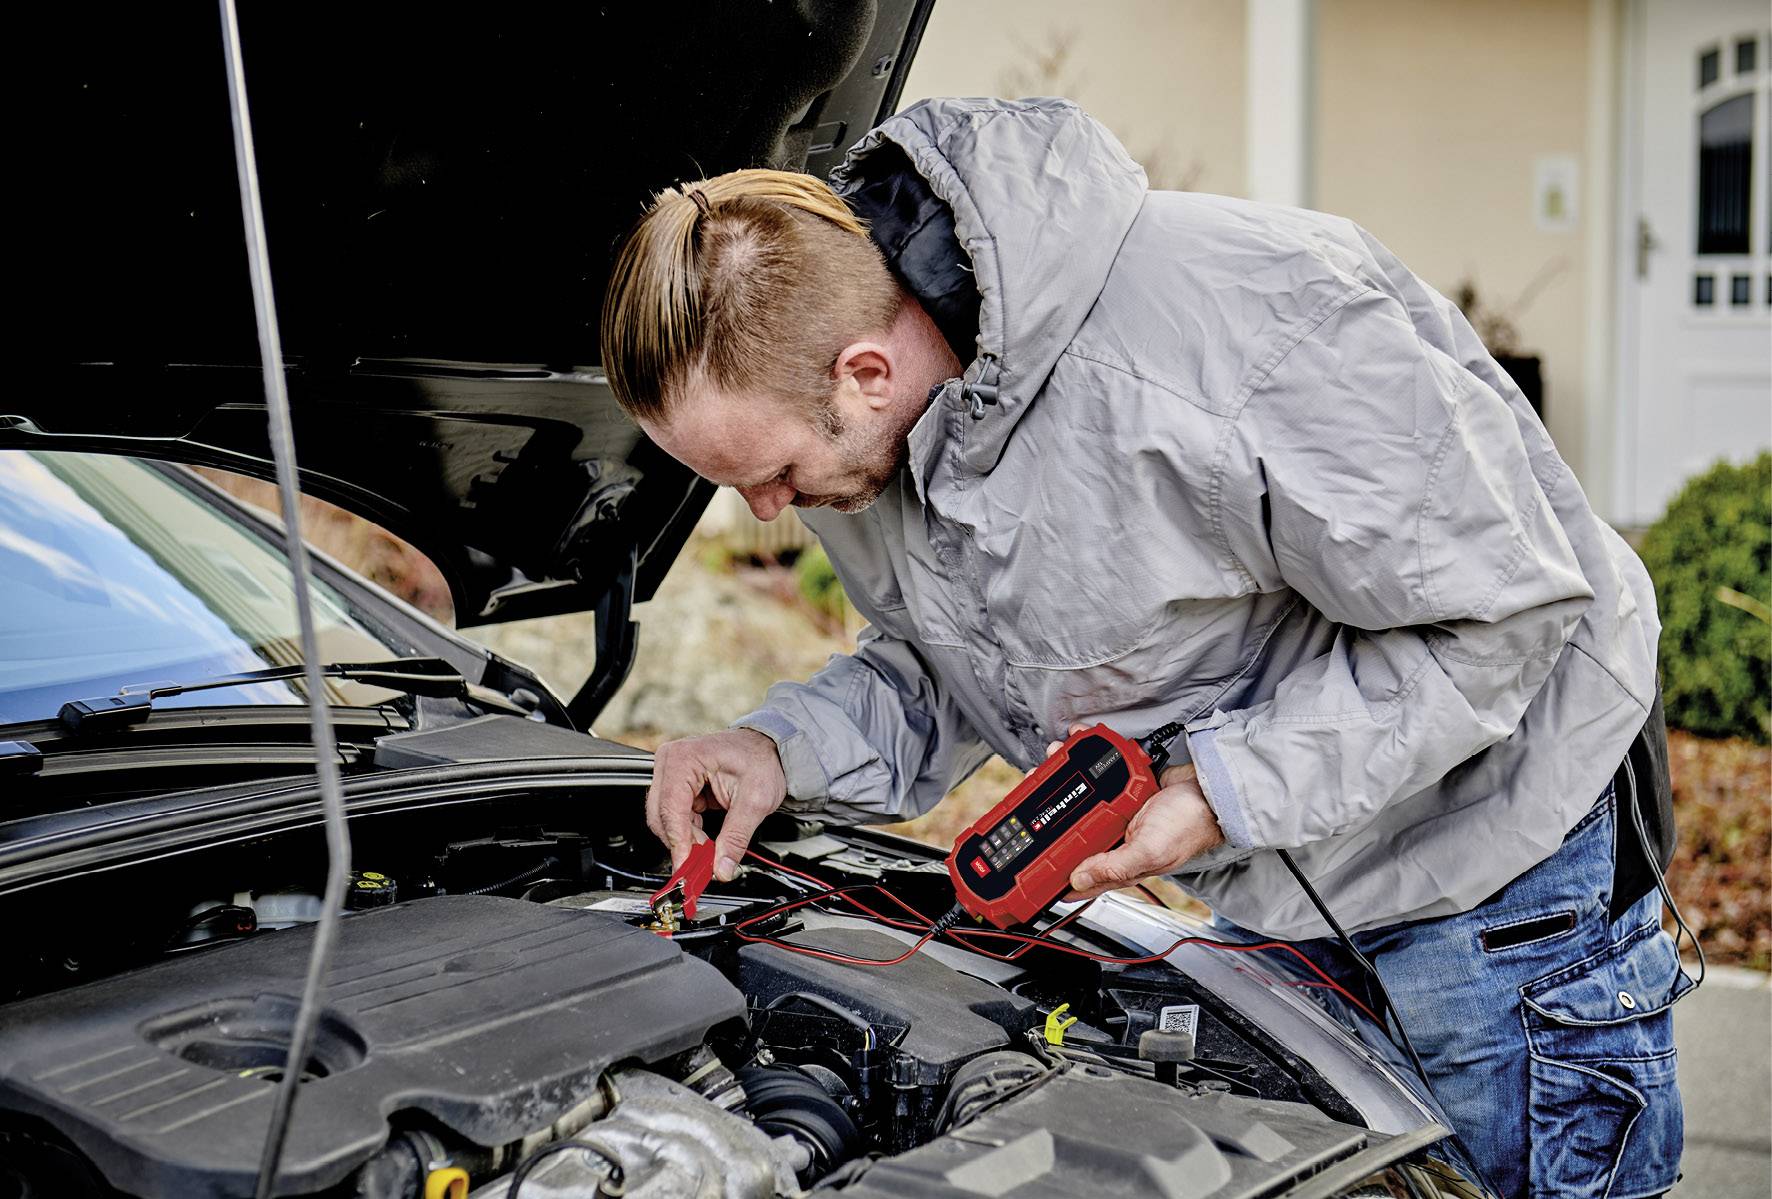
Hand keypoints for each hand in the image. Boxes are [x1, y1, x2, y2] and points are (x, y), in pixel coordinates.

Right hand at [646, 729, 786, 881]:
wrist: (769, 748)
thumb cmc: (762, 760)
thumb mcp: (755, 801)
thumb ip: (736, 838)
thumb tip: (722, 868)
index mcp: (684, 759)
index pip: (670, 809)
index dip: (678, 843)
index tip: (685, 869)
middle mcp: (670, 762)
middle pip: (660, 816)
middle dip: (681, 844)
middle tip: (702, 867)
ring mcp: (671, 773)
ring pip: (664, 820)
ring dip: (685, 840)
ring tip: (709, 853)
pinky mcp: (677, 785)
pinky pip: (674, 817)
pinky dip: (688, 833)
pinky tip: (704, 841)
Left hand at [1044, 726, 1223, 898]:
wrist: (1213, 789)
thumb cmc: (1190, 826)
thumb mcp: (1150, 851)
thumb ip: (1114, 867)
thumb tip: (1077, 878)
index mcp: (1116, 864)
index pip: (1073, 875)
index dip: (1046, 870)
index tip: (1021, 855)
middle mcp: (1112, 840)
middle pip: (1067, 828)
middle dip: (1047, 807)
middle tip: (1034, 784)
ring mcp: (1116, 814)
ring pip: (1077, 797)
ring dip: (1062, 774)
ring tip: (1054, 756)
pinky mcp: (1122, 790)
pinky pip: (1097, 774)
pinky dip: (1086, 758)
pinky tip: (1078, 744)